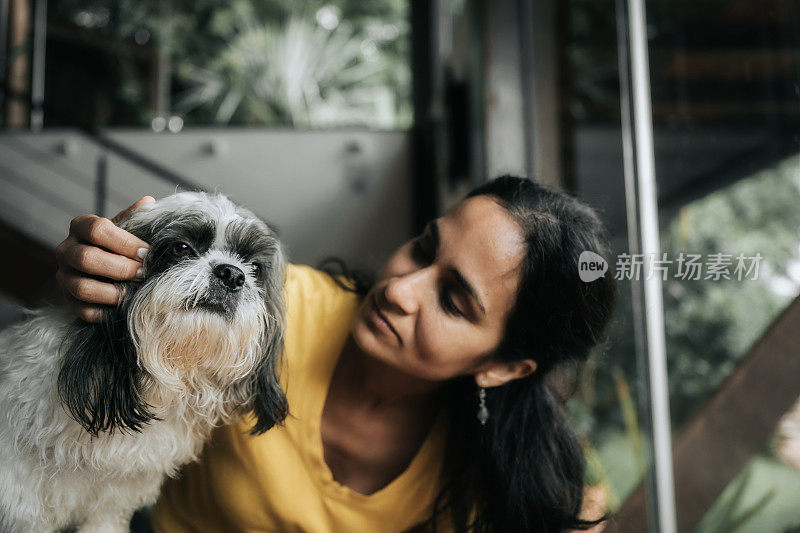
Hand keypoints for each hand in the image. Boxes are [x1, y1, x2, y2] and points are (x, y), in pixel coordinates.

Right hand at [56, 196, 154, 321]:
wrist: (105, 267)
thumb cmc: (119, 243)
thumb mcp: (126, 226)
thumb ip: (136, 217)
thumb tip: (148, 202)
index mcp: (81, 226)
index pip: (97, 229)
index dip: (125, 242)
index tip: (146, 252)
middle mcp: (66, 250)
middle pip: (86, 259)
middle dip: (120, 268)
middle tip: (143, 273)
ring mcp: (64, 276)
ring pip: (82, 288)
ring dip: (114, 292)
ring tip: (134, 292)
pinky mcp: (68, 300)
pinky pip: (84, 310)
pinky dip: (106, 311)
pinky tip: (124, 307)